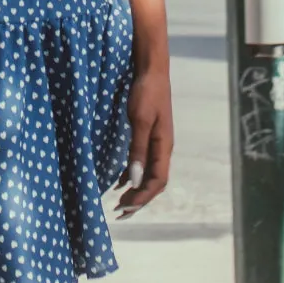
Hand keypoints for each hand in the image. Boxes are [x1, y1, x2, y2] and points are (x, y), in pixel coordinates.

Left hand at [116, 68, 172, 219]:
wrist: (152, 70)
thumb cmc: (146, 93)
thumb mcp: (140, 121)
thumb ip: (137, 150)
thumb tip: (134, 181)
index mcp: (164, 146)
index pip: (157, 181)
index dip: (143, 197)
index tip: (125, 208)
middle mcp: (163, 148)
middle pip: (154, 182)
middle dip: (139, 199)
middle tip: (120, 212)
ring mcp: (156, 141)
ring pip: (148, 173)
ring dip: (136, 189)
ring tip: (119, 203)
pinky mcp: (148, 134)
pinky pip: (142, 162)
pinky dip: (132, 174)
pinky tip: (120, 181)